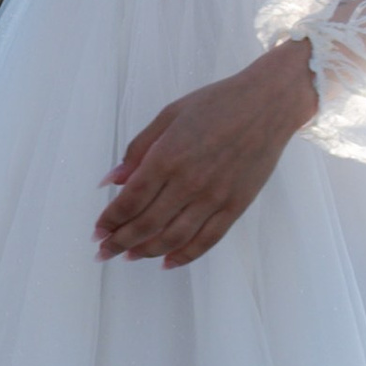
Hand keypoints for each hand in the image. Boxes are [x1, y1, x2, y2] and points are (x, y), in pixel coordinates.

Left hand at [94, 41, 316, 267]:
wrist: (268, 104)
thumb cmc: (216, 103)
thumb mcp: (169, 115)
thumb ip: (138, 149)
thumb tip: (111, 180)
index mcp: (168, 157)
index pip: (130, 200)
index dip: (109, 220)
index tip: (97, 231)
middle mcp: (189, 182)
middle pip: (146, 224)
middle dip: (120, 242)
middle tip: (104, 252)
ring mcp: (214, 197)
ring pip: (173, 238)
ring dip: (146, 251)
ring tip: (129, 256)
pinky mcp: (236, 206)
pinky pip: (207, 239)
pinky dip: (185, 256)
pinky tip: (167, 262)